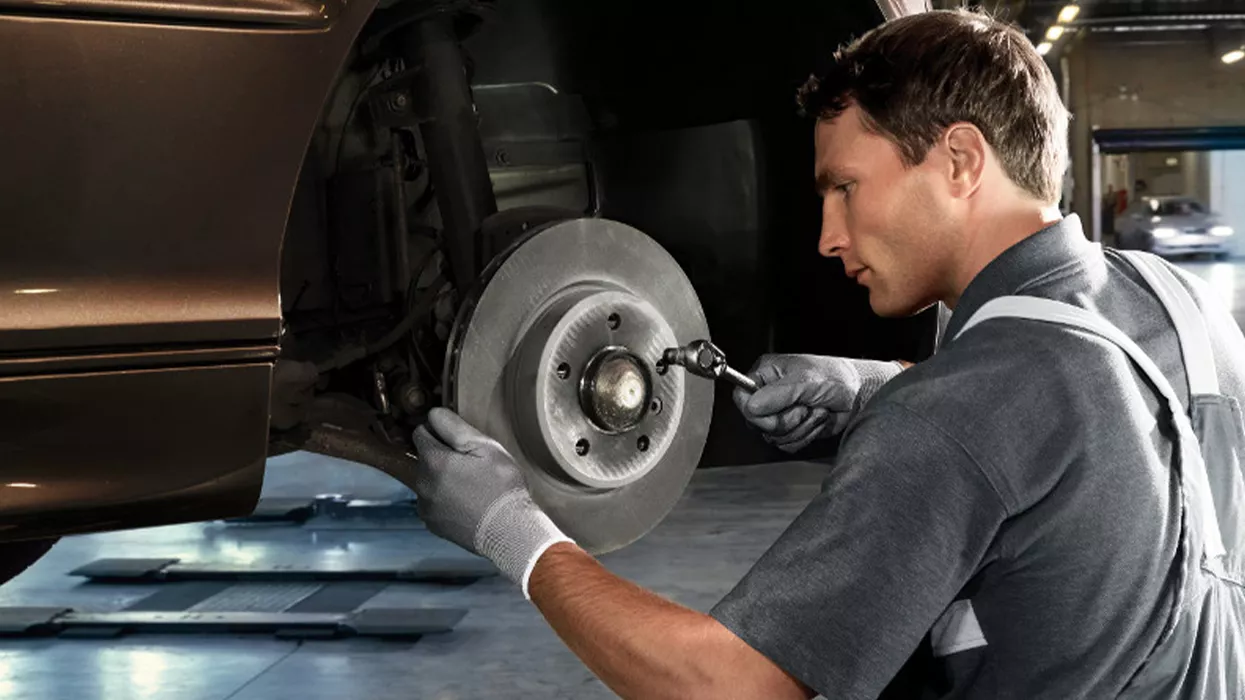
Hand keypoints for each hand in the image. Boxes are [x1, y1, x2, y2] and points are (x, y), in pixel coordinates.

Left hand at [412, 408, 572, 597]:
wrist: (509, 532)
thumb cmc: (501, 487)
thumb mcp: (485, 447)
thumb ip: (454, 427)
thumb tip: (433, 414)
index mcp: (433, 461)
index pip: (420, 433)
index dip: (439, 431)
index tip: (458, 440)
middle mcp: (421, 484)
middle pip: (425, 458)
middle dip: (442, 456)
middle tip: (472, 464)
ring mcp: (425, 506)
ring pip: (428, 480)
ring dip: (442, 478)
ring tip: (471, 486)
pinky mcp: (432, 524)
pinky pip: (433, 502)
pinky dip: (444, 499)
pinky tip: (467, 503)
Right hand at [734, 354, 903, 452]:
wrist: (859, 395)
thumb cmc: (836, 378)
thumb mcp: (806, 381)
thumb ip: (777, 394)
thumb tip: (750, 406)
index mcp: (766, 374)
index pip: (741, 398)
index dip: (755, 411)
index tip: (774, 411)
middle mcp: (769, 394)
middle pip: (756, 422)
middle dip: (785, 421)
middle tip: (804, 407)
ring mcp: (780, 413)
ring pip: (773, 436)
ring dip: (801, 427)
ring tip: (816, 410)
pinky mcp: (792, 429)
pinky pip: (787, 445)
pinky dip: (806, 436)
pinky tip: (818, 420)